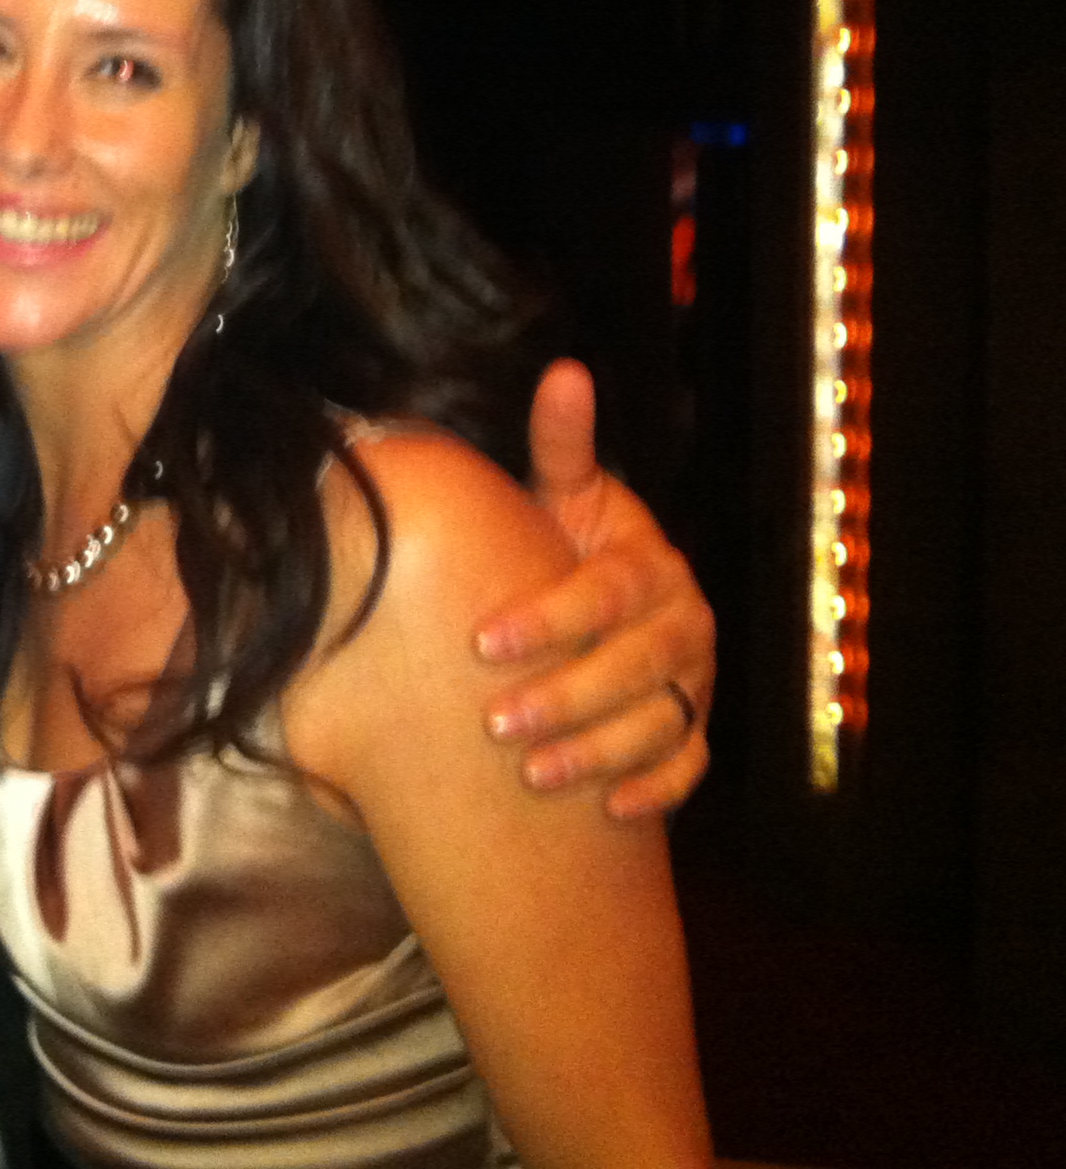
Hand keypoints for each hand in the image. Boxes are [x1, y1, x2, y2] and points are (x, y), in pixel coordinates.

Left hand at [474, 360, 715, 818]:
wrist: (608, 610)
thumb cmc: (569, 547)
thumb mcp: (566, 499)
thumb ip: (560, 448)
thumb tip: (564, 371)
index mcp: (650, 564)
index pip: (607, 592)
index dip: (551, 616)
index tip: (483, 641)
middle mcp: (684, 623)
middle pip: (636, 666)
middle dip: (567, 696)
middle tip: (496, 723)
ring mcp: (696, 681)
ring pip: (660, 722)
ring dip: (599, 752)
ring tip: (533, 774)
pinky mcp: (697, 730)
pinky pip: (689, 768)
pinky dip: (655, 789)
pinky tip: (611, 810)